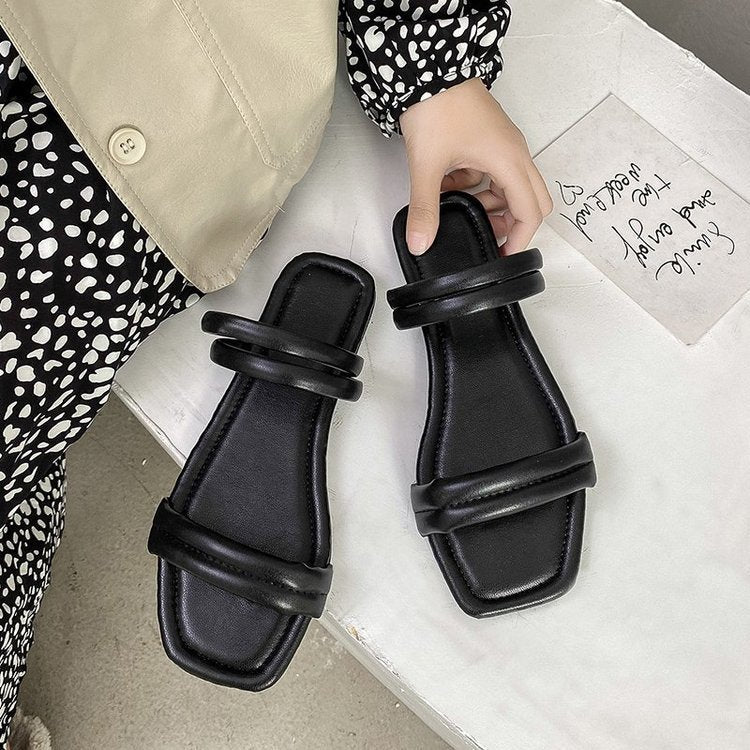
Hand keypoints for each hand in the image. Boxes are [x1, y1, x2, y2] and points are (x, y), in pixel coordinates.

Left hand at [399, 77, 551, 255]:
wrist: (430, 68)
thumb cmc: (438, 107)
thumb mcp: (428, 165)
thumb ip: (425, 208)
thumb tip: (422, 242)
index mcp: (509, 161)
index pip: (531, 212)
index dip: (520, 239)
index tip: (503, 257)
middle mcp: (515, 153)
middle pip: (532, 200)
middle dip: (512, 223)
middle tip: (487, 237)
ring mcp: (505, 145)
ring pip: (513, 187)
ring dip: (492, 203)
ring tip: (461, 207)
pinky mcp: (492, 140)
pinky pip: (496, 172)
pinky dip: (479, 185)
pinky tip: (453, 183)